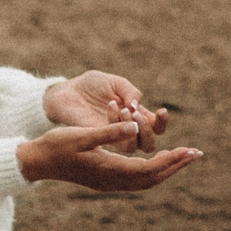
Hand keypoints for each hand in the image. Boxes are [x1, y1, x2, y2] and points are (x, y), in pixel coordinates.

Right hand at [18, 123, 200, 192]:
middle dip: (175, 165)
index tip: (189, 150)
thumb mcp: (82, 134)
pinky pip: (136, 180)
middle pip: (152, 178)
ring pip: (145, 181)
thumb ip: (109, 131)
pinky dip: (152, 171)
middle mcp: (112, 181)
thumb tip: (134, 126)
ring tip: (182, 157)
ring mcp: (108, 183)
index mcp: (109, 170)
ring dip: (165, 169)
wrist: (36, 162)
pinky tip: (157, 162)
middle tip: (197, 153)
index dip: (172, 160)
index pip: (149, 168)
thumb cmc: (56, 145)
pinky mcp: (104, 180)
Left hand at [44, 71, 169, 150]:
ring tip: (123, 109)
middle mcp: (127, 129)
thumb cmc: (93, 85)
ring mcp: (112, 136)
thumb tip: (138, 106)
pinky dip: (116, 122)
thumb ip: (131, 92)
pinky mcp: (98, 138)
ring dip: (131, 127)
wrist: (68, 90)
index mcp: (136, 115)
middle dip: (147, 130)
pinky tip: (110, 106)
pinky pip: (113, 140)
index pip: (156, 128)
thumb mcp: (117, 82)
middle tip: (136, 113)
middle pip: (148, 144)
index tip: (161, 111)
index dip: (162, 123)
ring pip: (132, 147)